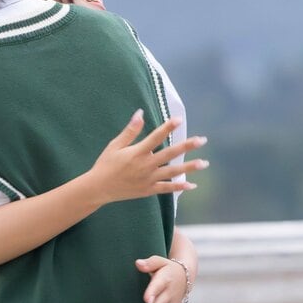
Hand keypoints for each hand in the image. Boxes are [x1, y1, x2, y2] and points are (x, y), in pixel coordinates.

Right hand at [86, 109, 207, 204]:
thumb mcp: (115, 145)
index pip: (155, 137)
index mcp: (136, 153)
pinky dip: (179, 187)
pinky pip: (166, 189)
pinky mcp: (148, 190)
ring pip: (172, 172)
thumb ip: (130, 130)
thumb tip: (140, 113)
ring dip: (189, 167)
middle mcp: (145, 166)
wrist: (99, 188)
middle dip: (186, 146)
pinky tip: (192, 185)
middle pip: (169, 154)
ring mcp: (148, 179)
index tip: (179, 119)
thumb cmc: (105, 164)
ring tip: (204, 163)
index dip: (167, 128)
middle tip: (202, 140)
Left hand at [135, 256, 187, 302]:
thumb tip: (138, 263)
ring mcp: (172, 302)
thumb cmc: (166, 267)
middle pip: (162, 302)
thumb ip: (149, 263)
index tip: (147, 299)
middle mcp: (169, 292)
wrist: (186, 275)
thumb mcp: (159, 261)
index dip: (152, 292)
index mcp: (164, 279)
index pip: (157, 286)